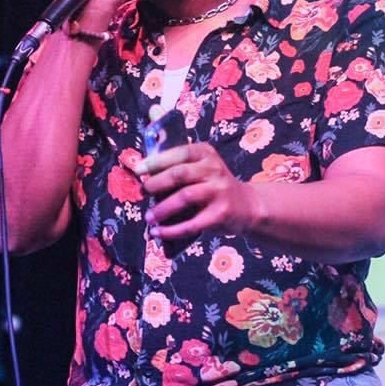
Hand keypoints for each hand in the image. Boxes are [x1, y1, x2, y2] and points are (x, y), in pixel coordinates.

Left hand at [136, 143, 260, 240]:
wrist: (247, 206)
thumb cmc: (213, 185)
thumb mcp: (201, 168)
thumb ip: (178, 167)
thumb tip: (143, 175)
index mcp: (205, 153)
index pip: (179, 152)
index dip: (156, 161)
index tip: (138, 170)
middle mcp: (214, 169)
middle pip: (180, 174)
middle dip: (156, 183)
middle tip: (142, 192)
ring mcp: (219, 191)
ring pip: (185, 197)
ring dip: (162, 209)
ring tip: (148, 217)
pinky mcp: (220, 214)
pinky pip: (192, 224)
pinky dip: (172, 230)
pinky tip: (159, 232)